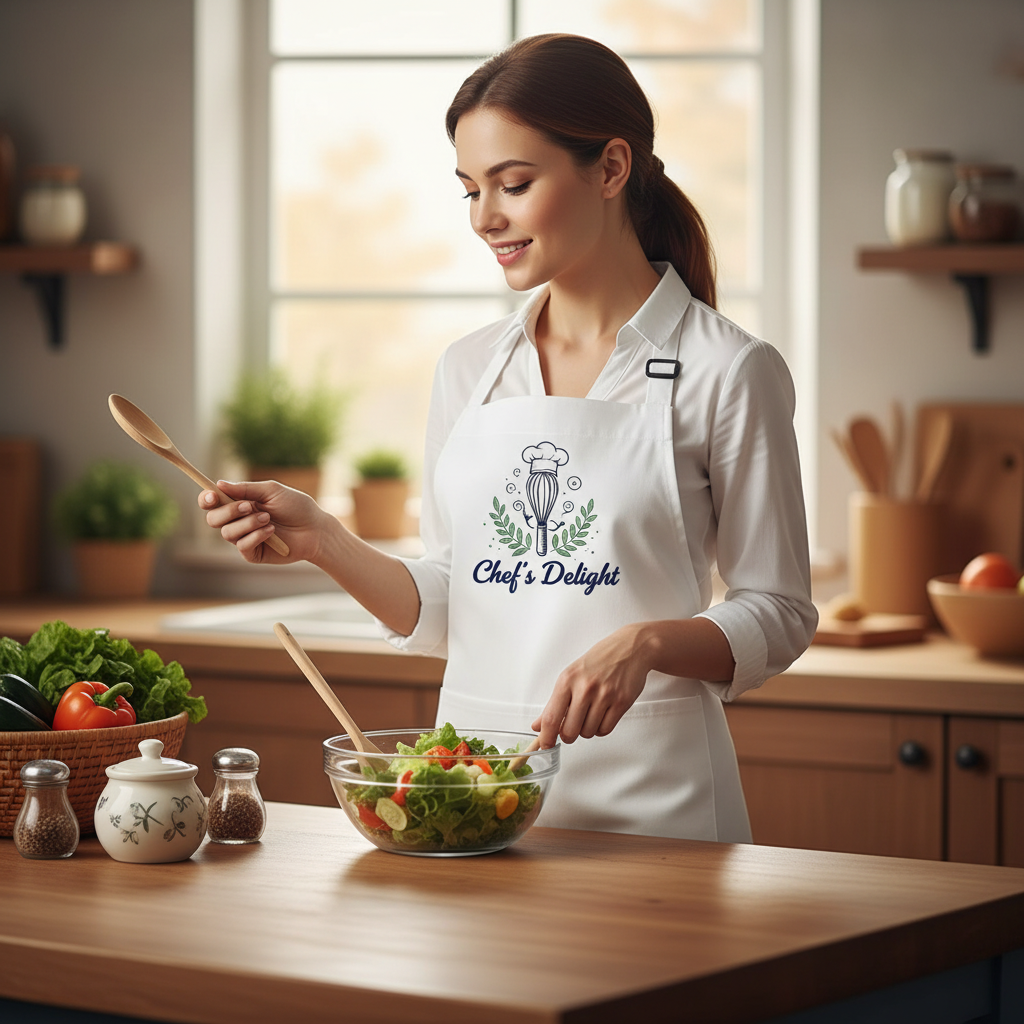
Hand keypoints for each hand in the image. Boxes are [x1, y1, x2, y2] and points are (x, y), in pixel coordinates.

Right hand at [199, 479, 329, 564]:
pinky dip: (256, 536)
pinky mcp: (253, 553)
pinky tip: (271, 532)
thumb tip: (218, 484)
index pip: (212, 502)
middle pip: (212, 519)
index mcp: (239, 502)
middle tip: (248, 506)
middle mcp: (238, 521)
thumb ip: (245, 489)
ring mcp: (244, 538)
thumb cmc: (296, 507)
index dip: (206, 499)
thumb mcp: (271, 491)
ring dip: (247, 523)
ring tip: (268, 519)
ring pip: (227, 533)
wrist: (315, 529)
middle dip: (228, 511)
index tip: (212, 495)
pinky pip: (242, 546)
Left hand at [531, 623, 652, 747]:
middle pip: (569, 731)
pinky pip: (605, 730)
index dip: (546, 737)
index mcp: (567, 680)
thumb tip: (538, 725)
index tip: (545, 745)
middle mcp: (585, 688)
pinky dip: (601, 728)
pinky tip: (602, 715)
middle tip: (572, 726)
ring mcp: (605, 696)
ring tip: (591, 713)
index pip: (551, 717)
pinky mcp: (622, 702)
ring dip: (587, 730)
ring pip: (588, 733)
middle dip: (569, 735)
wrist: (630, 647)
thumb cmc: (599, 660)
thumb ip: (554, 702)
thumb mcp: (571, 675)